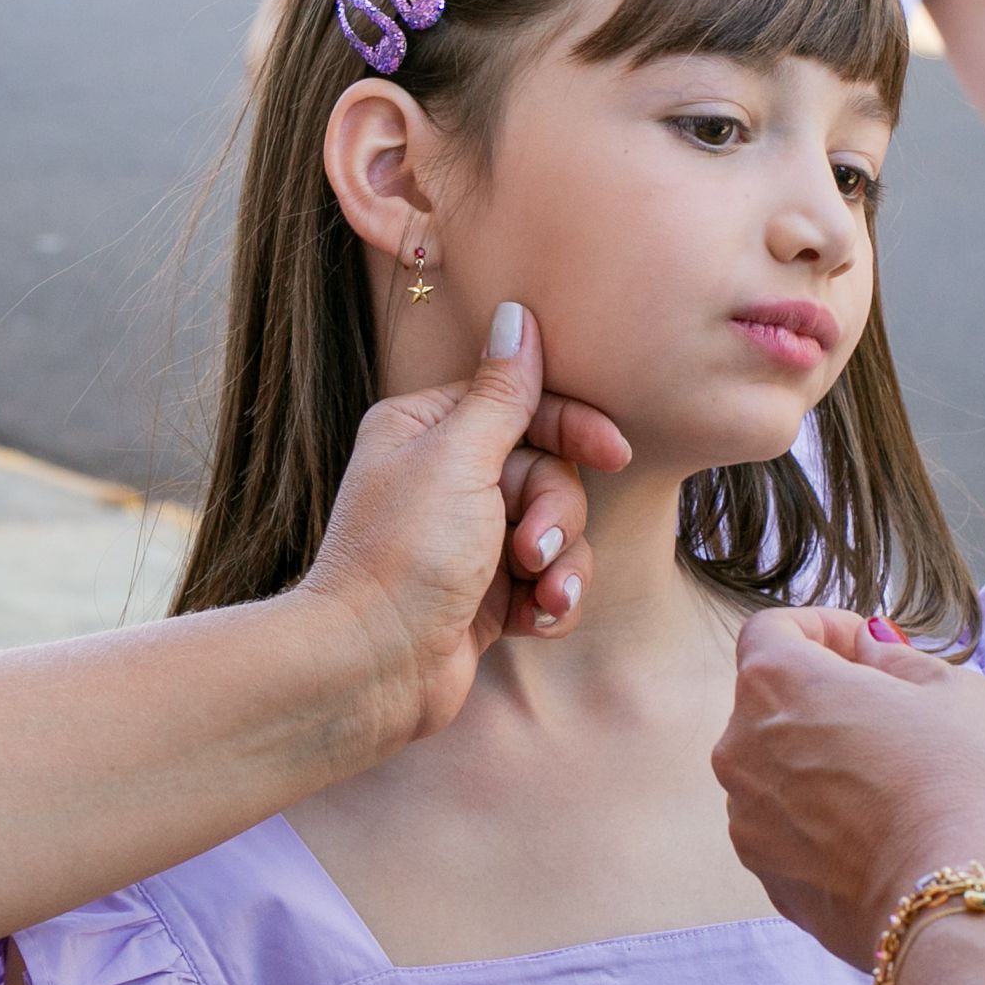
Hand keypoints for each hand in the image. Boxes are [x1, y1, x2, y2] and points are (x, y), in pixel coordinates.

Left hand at [301, 302, 630, 743]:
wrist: (372, 668)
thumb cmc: (404, 556)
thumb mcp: (459, 460)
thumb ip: (502, 394)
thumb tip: (517, 315)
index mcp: (426, 430)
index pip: (522, 405)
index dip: (573, 428)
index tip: (612, 452)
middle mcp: (445, 478)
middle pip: (549, 472)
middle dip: (556, 516)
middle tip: (531, 550)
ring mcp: (467, 540)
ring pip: (557, 532)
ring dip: (560, 567)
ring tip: (538, 596)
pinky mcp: (486, 594)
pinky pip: (549, 582)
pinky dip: (549, 602)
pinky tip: (531, 623)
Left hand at [711, 608, 984, 968]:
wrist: (943, 900)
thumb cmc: (956, 781)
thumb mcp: (954, 691)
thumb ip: (897, 657)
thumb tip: (870, 650)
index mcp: (776, 682)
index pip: (771, 629)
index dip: (819, 628)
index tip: (863, 648)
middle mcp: (739, 741)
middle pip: (771, 699)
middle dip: (823, 696)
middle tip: (887, 714)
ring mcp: (743, 809)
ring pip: (774, 764)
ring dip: (816, 758)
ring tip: (884, 781)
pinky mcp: (760, 865)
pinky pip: (782, 821)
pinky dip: (815, 816)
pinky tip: (871, 831)